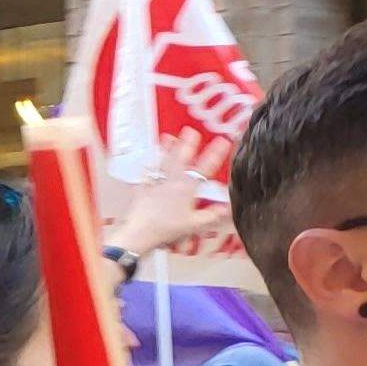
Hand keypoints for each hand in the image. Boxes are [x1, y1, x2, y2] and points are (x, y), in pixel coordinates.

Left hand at [106, 133, 232, 258]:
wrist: (141, 234)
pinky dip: (146, 170)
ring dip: (167, 150)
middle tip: (191, 132)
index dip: (215, 154)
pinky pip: (145, 177)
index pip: (205, 168)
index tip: (223, 142)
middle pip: (181, 160)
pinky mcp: (142, 191)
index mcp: (187, 189)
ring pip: (163, 164)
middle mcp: (172, 183)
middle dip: (188, 144)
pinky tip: (146, 163)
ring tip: (168, 137)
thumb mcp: (194, 224)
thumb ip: (211, 215)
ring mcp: (156, 185)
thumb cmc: (167, 229)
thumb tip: (225, 208)